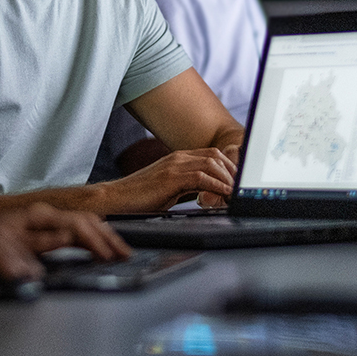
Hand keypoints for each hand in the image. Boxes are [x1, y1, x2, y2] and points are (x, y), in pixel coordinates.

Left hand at [0, 203, 131, 260]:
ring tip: (120, 251)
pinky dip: (94, 234)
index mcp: (40, 215)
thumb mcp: (8, 243)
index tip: (109, 257)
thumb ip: (39, 242)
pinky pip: (77, 225)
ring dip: (104, 235)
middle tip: (126, 255)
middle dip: (108, 238)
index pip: (79, 226)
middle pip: (87, 221)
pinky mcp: (45, 224)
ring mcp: (46, 217)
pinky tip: (100, 244)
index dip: (97, 242)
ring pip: (85, 221)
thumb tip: (68, 238)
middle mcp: (46, 212)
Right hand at [96, 147, 236, 212]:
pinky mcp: (170, 177)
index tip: (238, 183)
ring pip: (212, 164)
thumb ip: (189, 188)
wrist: (115, 200)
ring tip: (235, 194)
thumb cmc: (140, 198)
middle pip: (216, 156)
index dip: (229, 167)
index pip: (212, 155)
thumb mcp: (170, 190)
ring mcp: (174, 165)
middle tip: (241, 189)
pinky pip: (202, 177)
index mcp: (178, 158)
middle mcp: (178, 157)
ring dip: (227, 179)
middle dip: (233, 172)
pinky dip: (217, 186)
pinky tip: (223, 196)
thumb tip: (209, 195)